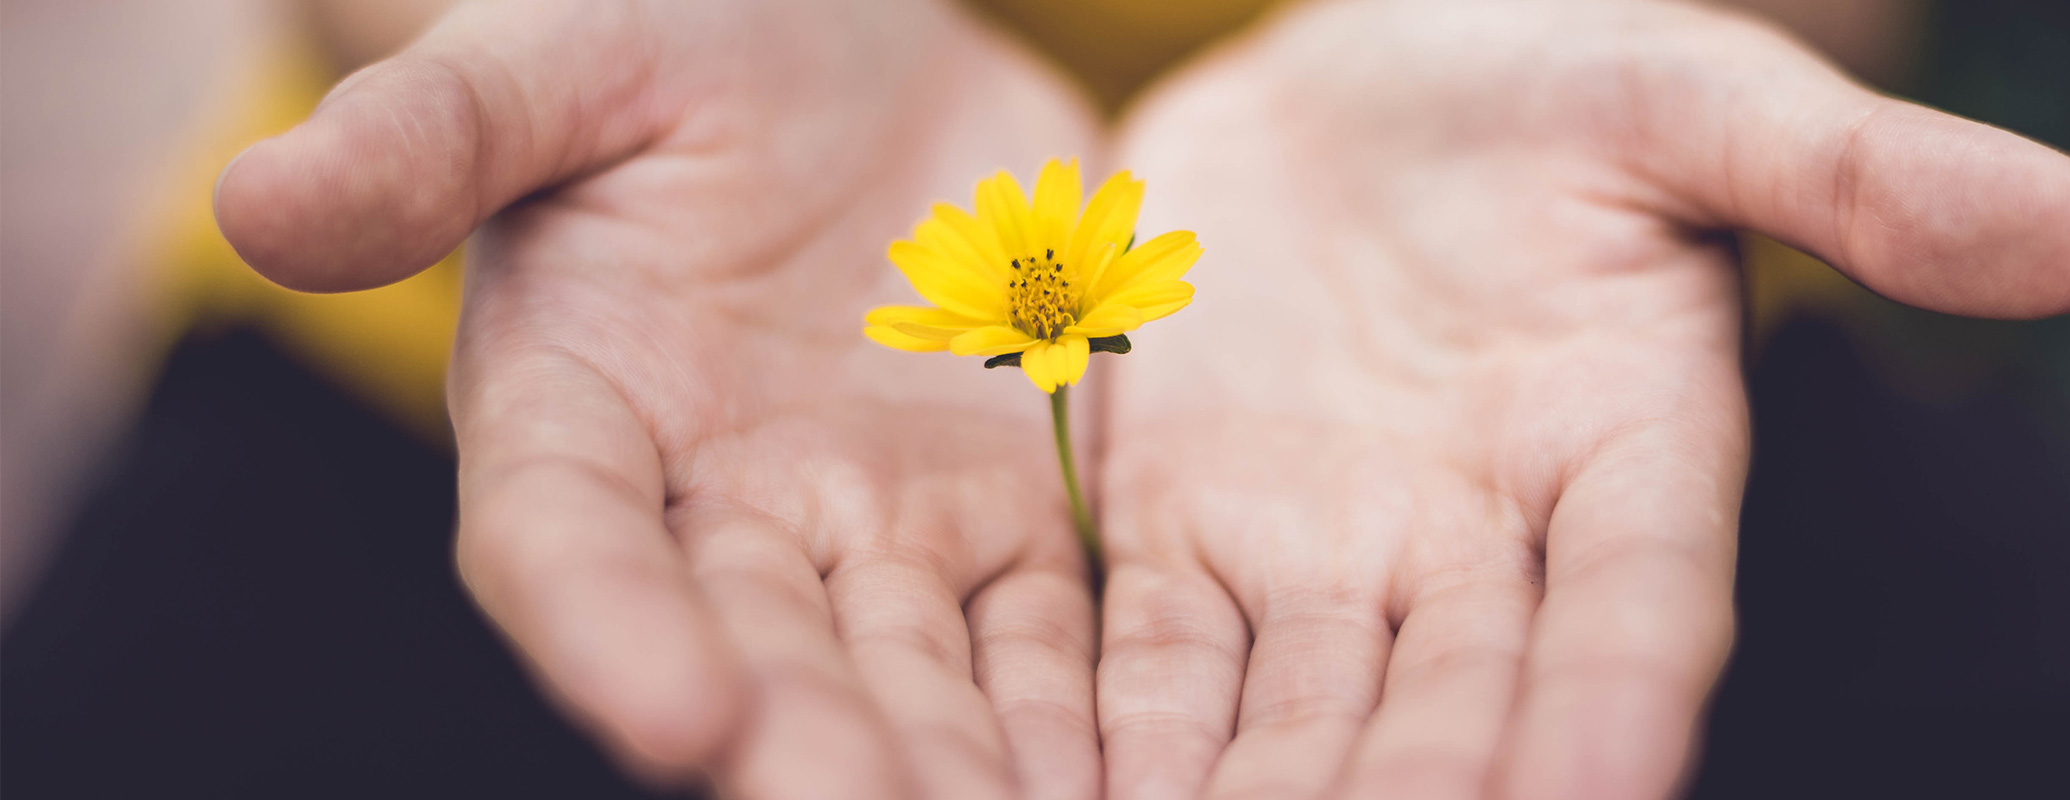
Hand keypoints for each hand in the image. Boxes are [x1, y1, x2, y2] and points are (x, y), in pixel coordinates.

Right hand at [215, 1, 1105, 795]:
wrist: (844, 40)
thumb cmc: (672, 27)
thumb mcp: (561, 54)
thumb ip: (438, 131)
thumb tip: (257, 201)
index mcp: (576, 405)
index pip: (569, 541)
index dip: (609, 634)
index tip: (678, 719)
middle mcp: (716, 505)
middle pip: (757, 654)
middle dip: (817, 754)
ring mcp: (869, 524)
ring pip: (914, 676)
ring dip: (959, 770)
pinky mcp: (1002, 514)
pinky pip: (1046, 633)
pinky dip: (1080, 716)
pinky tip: (1134, 783)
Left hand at [1092, 1, 2069, 797]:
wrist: (1347, 81)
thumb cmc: (1539, 74)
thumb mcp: (1689, 94)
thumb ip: (1859, 175)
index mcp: (1627, 453)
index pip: (1639, 613)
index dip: (1618, 713)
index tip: (1603, 791)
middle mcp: (1480, 548)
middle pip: (1455, 718)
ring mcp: (1323, 557)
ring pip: (1294, 730)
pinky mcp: (1181, 538)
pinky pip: (1150, 665)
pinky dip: (1120, 746)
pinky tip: (1074, 799)